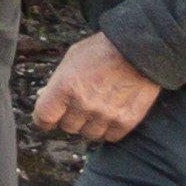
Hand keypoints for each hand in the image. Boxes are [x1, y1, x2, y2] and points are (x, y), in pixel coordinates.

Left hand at [31, 30, 161, 140]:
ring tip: (98, 108)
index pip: (44, 117)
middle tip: (80, 105)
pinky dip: (110, 128)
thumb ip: (58, 81)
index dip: (44, 120)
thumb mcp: (72, 57)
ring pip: (89, 134)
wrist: (140, 48)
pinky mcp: (126, 121)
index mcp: (66, 86)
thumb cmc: (103, 49)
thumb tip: (45, 97)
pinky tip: (112, 114)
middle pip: (67, 127)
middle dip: (70, 117)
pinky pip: (110, 137)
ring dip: (90, 124)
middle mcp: (84, 104)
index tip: (48, 119)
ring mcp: (105, 114)